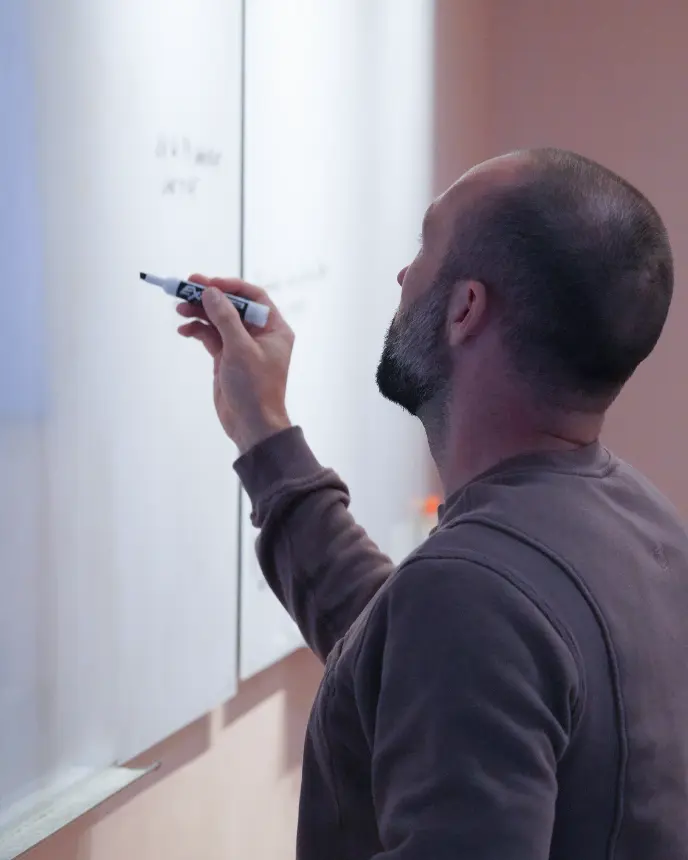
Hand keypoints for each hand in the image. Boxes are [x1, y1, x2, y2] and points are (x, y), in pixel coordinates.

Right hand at [176, 274, 293, 453]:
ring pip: (218, 320)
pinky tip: (184, 329)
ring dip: (199, 313)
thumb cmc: (255, 388)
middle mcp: (259, 334)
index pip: (253, 297)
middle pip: (232, 306)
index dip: (230, 286)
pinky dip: (197, 331)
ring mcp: (242, 346)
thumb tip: (210, 292)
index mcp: (274, 329)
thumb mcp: (240, 349)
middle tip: (185, 288)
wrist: (251, 425)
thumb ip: (225, 318)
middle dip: (209, 297)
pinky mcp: (227, 358)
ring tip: (179, 309)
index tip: (208, 282)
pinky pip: (211, 337)